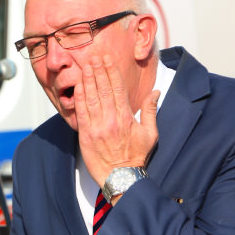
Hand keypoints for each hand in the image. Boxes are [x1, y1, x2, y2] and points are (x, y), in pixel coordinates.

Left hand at [74, 55, 158, 186]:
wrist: (121, 177)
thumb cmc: (136, 157)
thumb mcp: (151, 134)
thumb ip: (150, 111)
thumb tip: (155, 92)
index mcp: (126, 117)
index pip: (118, 88)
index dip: (111, 72)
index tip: (107, 59)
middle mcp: (111, 120)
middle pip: (103, 89)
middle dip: (98, 71)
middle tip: (94, 56)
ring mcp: (97, 127)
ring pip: (91, 98)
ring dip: (88, 80)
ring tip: (85, 66)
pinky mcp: (86, 135)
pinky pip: (81, 112)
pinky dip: (79, 98)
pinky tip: (78, 86)